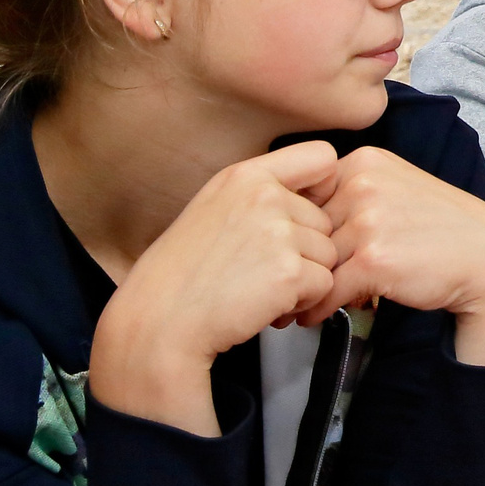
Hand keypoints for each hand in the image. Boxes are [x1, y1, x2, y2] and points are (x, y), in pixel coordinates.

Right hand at [89, 141, 342, 435]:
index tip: (307, 214)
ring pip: (328, 254)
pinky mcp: (289, 272)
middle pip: (327, 220)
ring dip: (304, 278)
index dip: (325, 188)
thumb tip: (319, 196)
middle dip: (305, 250)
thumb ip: (261, 197)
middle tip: (260, 272)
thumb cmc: (182, 277)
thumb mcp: (214, 210)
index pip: (322, 157)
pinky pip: (325, 284)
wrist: (156, 328)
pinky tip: (264, 306)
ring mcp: (278, 232)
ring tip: (257, 289)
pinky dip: (302, 302)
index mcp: (244, 176)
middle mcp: (264, 196)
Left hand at [294, 147, 484, 366]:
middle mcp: (364, 184)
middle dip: (292, 260)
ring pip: (310, 262)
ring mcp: (369, 220)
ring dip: (303, 288)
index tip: (288, 251)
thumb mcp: (396, 190)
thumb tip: (292, 224)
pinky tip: (317, 316)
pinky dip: (316, 309)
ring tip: (301, 303)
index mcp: (365, 161)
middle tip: (288, 284)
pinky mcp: (373, 258)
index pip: (301, 194)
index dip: (294, 228)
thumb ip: (350, 194)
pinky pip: (325, 290)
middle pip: (302, 229)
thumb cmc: (441, 231)